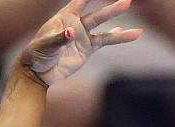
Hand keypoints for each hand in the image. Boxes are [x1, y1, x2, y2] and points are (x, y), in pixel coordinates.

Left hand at [18, 0, 141, 85]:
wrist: (37, 72)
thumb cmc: (36, 54)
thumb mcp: (46, 45)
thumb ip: (59, 38)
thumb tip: (72, 32)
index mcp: (65, 17)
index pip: (80, 1)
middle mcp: (76, 24)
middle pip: (98, 15)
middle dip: (113, 9)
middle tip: (128, 1)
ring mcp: (83, 37)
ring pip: (105, 30)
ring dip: (120, 30)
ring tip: (138, 30)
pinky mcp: (86, 49)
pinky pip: (104, 42)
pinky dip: (117, 39)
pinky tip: (129, 33)